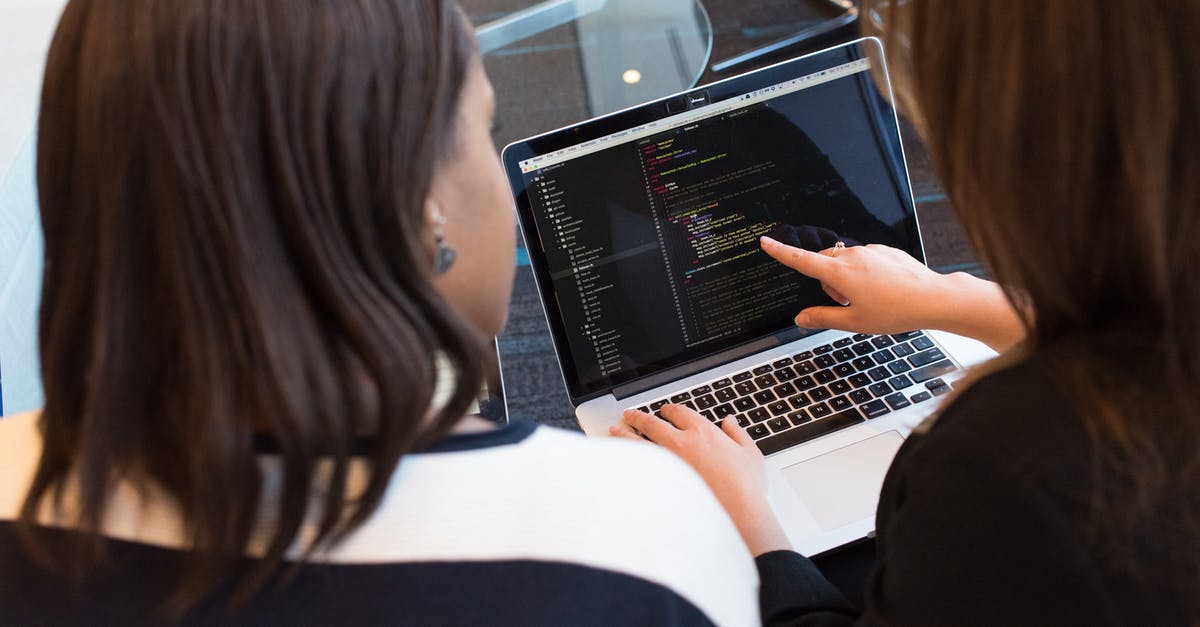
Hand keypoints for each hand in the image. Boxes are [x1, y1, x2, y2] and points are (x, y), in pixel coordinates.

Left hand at [611, 405, 791, 555]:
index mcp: (703, 432)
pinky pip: (638, 466)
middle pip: (652, 423)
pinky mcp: (660, 482)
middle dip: (639, 416)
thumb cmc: (745, 487)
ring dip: (624, 434)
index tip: (665, 410)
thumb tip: (730, 422)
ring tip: (615, 430)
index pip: (680, 412)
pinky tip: (620, 459)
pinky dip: (627, 460)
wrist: (737, 514)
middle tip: (630, 414)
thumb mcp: (750, 454)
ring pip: (638, 442)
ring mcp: (667, 463)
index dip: (670, 409)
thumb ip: (738, 434)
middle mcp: (681, 443)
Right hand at [761, 236, 945, 332]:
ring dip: (846, 278)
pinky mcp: (885, 251)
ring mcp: (870, 251)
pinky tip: (883, 290)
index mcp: (840, 273)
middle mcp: (853, 256)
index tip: (766, 242)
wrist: (933, 298)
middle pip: (824, 263)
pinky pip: (864, 259)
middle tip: (847, 303)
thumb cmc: (895, 311)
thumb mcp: (854, 323)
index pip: (801, 260)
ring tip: (870, 299)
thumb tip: (801, 318)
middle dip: (827, 282)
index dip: (781, 252)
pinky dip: (865, 273)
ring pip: (844, 262)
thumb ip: (822, 318)